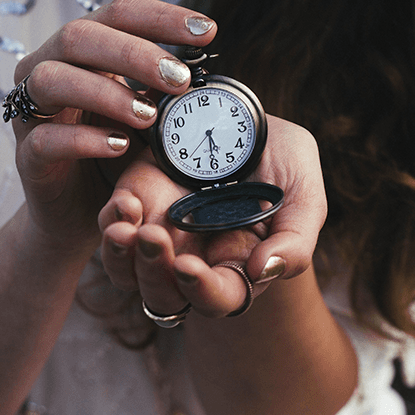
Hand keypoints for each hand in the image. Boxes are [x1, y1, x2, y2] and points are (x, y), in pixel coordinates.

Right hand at [10, 0, 215, 255]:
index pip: (117, 13)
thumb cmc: (116, 153)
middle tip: (181, 79)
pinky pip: (45, 138)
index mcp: (82, 50)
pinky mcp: (27, 155)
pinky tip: (120, 145)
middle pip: (78, 35)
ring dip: (106, 92)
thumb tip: (207, 67)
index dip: (160, 17)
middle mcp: (48, 68)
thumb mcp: (147, 114)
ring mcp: (31, 111)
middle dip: (134, 53)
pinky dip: (85, 139)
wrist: (82, 214)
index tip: (208, 32)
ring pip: (52, 79)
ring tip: (149, 116)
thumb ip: (164, 89)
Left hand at [97, 115, 326, 316]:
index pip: (219, 299)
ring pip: (127, 273)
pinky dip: (110, 221)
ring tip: (126, 229)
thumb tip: (266, 270)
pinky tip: (126, 202)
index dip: (203, 291)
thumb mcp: (304, 194)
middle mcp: (195, 259)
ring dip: (121, 258)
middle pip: (164, 296)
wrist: (242, 116)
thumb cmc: (281, 162)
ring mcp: (160, 234)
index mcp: (238, 267)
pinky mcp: (135, 204)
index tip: (189, 266)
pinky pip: (110, 227)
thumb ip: (296, 240)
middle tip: (151, 237)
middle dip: (153, 274)